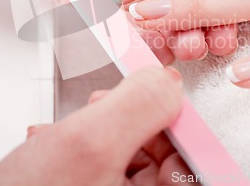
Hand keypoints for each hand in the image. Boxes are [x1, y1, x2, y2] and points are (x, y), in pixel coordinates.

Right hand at [0, 67, 191, 185]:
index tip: (155, 93)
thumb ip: (136, 105)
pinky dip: (80, 146)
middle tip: (106, 106)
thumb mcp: (87, 145)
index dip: (176, 120)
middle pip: (161, 155)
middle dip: (130, 121)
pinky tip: (55, 142)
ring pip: (126, 156)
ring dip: (99, 129)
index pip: (194, 160)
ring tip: (72, 124)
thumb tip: (166, 82)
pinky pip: (101, 167)